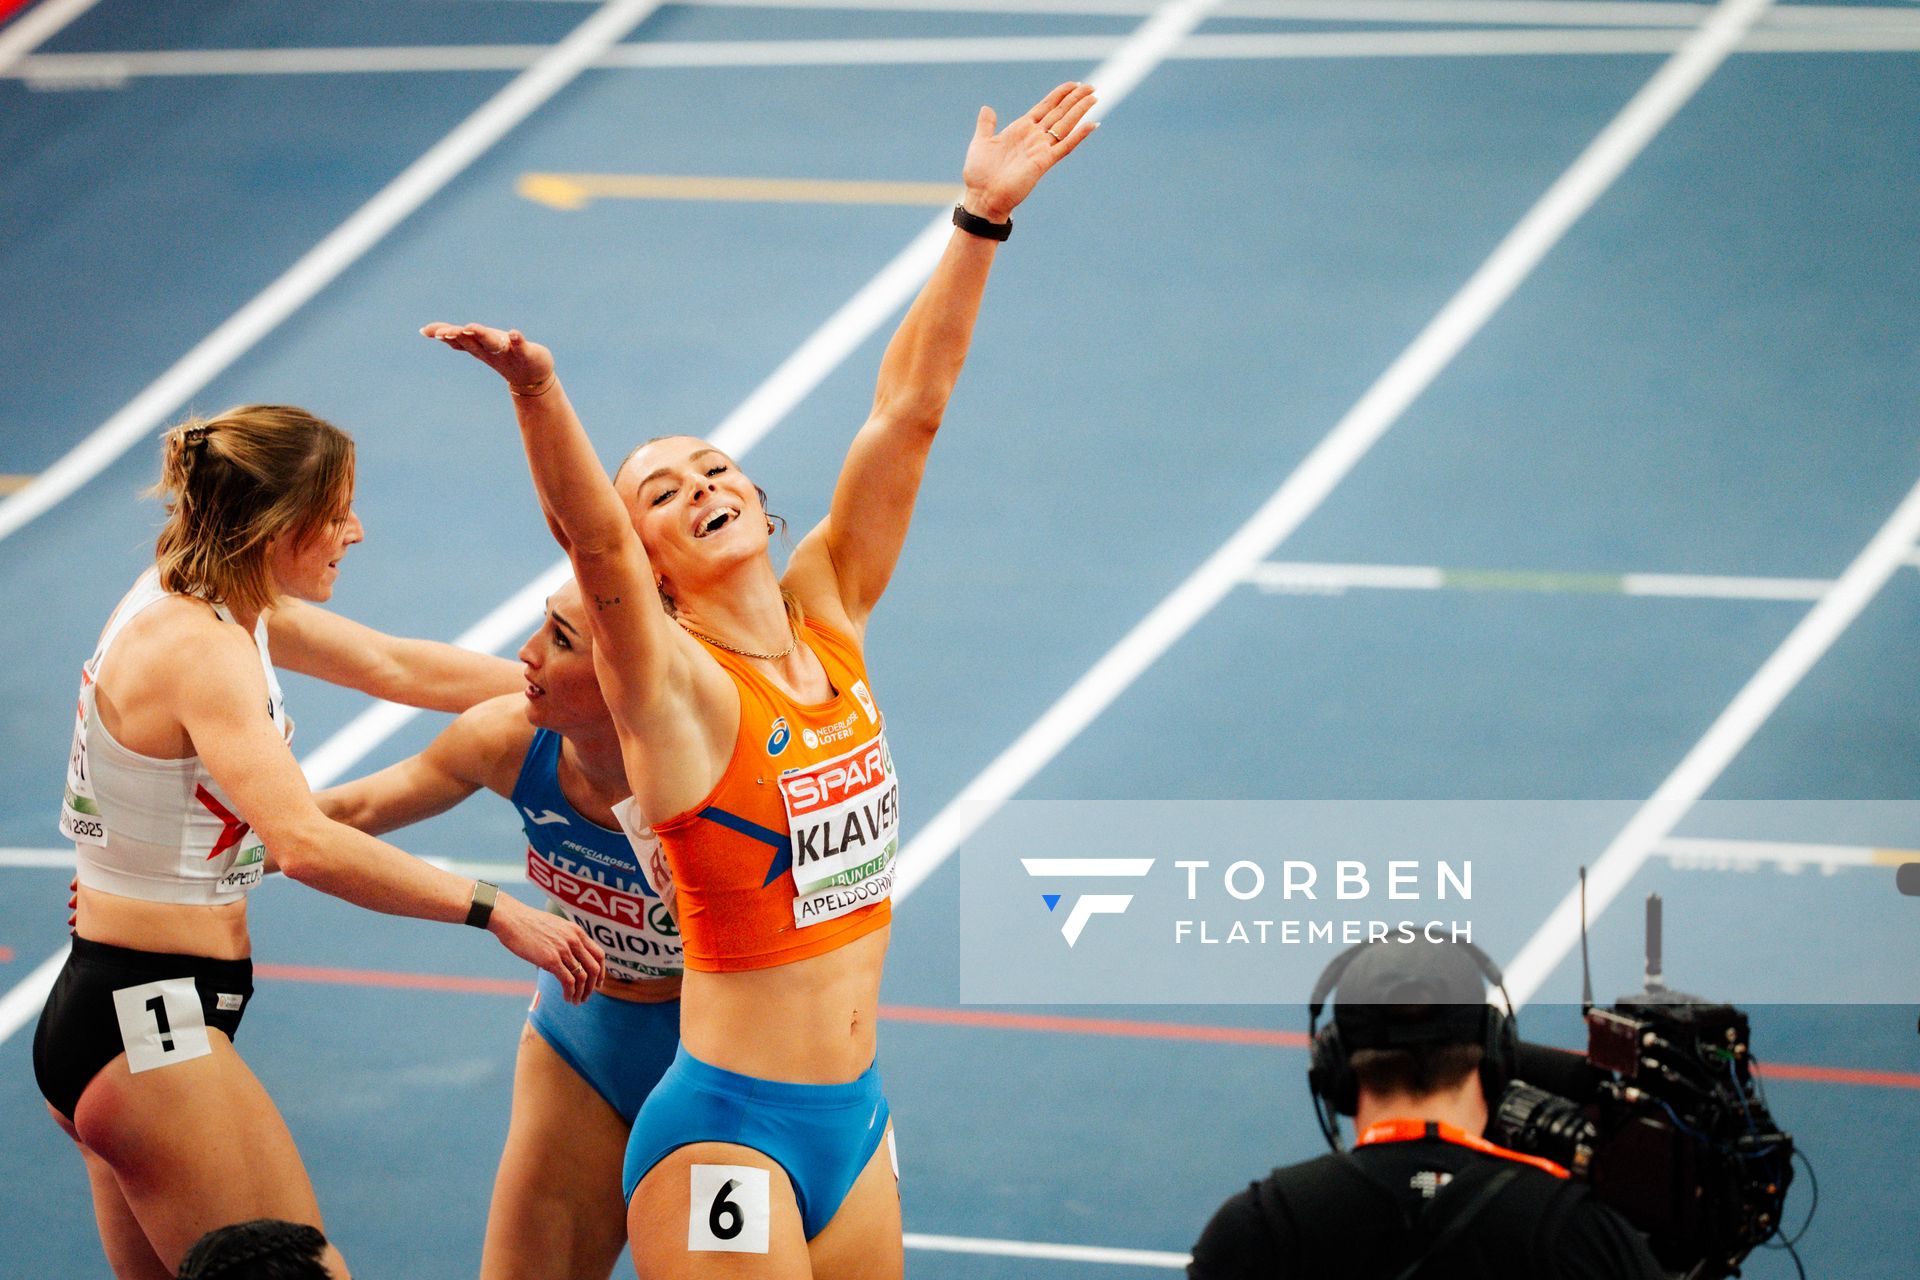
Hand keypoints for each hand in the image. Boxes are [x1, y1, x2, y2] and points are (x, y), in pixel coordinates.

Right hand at [420, 322, 554, 387]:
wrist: (531, 377)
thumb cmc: (501, 356)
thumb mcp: (477, 346)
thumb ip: (455, 337)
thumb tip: (424, 331)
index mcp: (478, 347)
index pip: (459, 340)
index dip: (445, 335)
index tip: (429, 332)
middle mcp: (489, 350)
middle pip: (472, 342)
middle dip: (459, 336)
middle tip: (445, 332)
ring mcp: (507, 352)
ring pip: (492, 343)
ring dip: (482, 335)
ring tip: (471, 327)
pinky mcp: (526, 353)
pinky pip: (521, 347)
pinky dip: (517, 340)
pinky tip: (514, 333)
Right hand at [486, 892, 605, 1002]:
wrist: (511, 919)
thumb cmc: (528, 924)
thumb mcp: (555, 927)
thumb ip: (565, 940)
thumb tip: (566, 957)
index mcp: (577, 932)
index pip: (599, 954)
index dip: (601, 971)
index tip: (598, 983)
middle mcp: (574, 940)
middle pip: (594, 968)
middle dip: (593, 985)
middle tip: (587, 996)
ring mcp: (563, 950)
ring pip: (582, 977)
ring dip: (581, 993)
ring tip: (576, 1001)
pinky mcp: (551, 960)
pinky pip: (568, 981)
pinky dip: (570, 993)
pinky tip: (567, 998)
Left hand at [960, 82, 1098, 223]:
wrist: (982, 197)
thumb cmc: (979, 174)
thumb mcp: (981, 142)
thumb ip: (987, 124)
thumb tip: (987, 108)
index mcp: (1021, 129)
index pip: (1045, 107)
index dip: (1059, 95)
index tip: (1073, 84)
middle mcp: (1034, 137)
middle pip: (1059, 112)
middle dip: (1075, 98)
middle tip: (1091, 87)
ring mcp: (1041, 149)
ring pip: (1065, 125)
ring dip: (1080, 111)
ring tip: (1094, 98)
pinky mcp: (1044, 162)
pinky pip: (1065, 146)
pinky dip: (1078, 135)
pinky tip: (1092, 124)